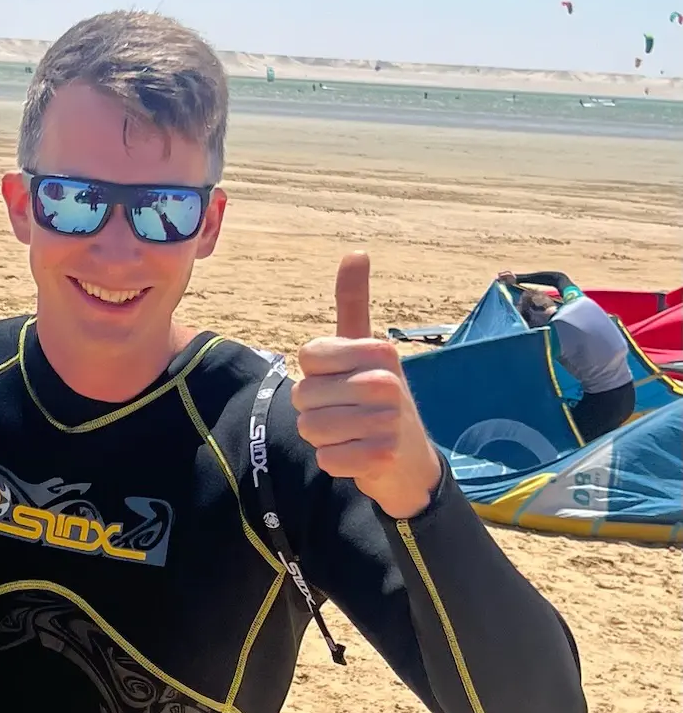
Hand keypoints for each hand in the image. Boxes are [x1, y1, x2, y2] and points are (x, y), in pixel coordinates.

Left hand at [292, 254, 441, 518]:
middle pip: (302, 396)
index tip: (341, 382)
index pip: (307, 357)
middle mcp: (386, 381)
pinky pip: (326, 459)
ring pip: (310, 428)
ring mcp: (387, 421)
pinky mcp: (381, 457)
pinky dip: (335, 462)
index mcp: (379, 350)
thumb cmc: (377, 399)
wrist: (409, 459)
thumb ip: (354, 304)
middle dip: (314, 410)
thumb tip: (355, 251)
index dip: (314, 375)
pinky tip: (359, 456)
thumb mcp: (366, 350)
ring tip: (351, 435)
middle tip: (347, 414)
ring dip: (323, 438)